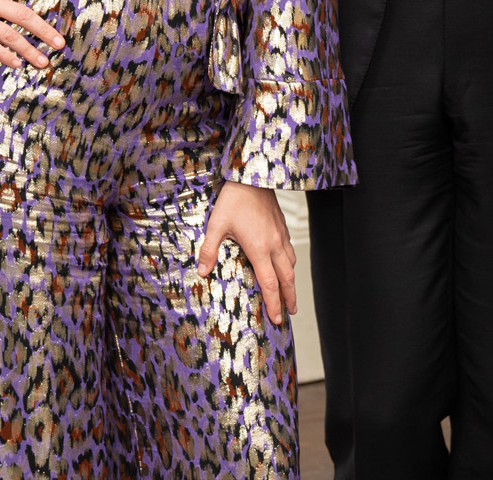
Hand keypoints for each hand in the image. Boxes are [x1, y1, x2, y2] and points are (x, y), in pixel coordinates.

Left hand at [199, 182, 296, 325]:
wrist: (254, 174)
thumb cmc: (235, 199)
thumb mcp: (217, 224)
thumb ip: (209, 250)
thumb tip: (201, 272)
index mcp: (260, 249)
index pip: (270, 283)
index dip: (274, 303)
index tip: (278, 318)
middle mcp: (275, 245)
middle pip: (287, 278)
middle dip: (289, 298)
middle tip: (290, 313)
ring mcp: (281, 235)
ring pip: (291, 264)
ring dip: (291, 282)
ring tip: (290, 294)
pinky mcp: (282, 226)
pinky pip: (289, 251)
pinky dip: (289, 265)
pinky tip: (284, 266)